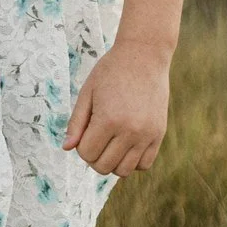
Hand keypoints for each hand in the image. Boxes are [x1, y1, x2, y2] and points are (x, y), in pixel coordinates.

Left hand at [62, 35, 170, 175]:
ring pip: (124, 170)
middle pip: (104, 166)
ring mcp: (147, 135)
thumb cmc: (111, 71)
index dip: (81, 147)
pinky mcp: (159, 135)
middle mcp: (130, 131)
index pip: (87, 154)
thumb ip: (76, 122)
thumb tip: (67, 148)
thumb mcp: (87, 93)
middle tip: (95, 138)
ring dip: (112, 162)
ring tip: (109, 143)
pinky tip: (125, 145)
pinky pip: (144, 164)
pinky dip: (132, 161)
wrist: (144, 56)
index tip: (84, 132)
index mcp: (108, 119)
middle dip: (94, 157)